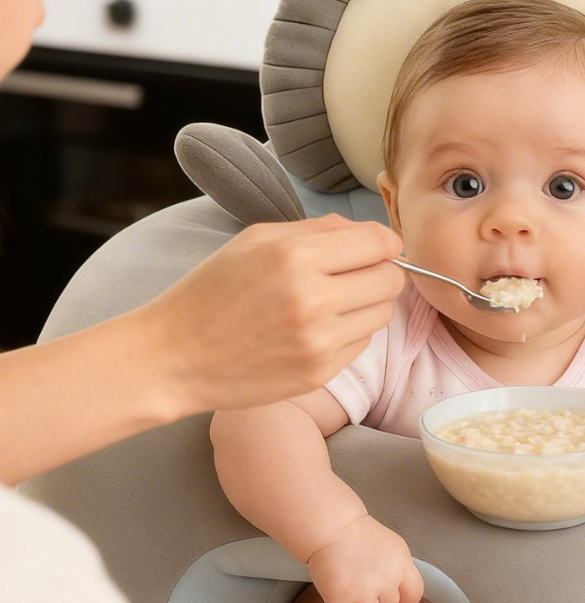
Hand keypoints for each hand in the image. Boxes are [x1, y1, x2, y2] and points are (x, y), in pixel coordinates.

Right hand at [139, 215, 403, 415]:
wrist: (174, 357)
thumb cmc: (212, 291)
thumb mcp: (256, 239)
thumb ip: (317, 229)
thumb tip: (370, 232)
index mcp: (296, 256)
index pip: (380, 243)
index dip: (385, 243)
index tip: (378, 248)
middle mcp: (314, 299)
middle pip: (391, 280)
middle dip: (381, 272)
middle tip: (356, 275)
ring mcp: (319, 341)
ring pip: (383, 313)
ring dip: (367, 304)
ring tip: (331, 303)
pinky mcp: (320, 372)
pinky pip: (362, 343)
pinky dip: (348, 333)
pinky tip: (315, 330)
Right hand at [306, 515, 423, 602]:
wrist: (333, 525)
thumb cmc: (358, 535)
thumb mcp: (392, 547)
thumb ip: (399, 569)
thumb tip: (400, 593)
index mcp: (402, 564)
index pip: (413, 596)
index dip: (400, 601)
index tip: (387, 597)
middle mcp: (388, 579)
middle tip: (359, 588)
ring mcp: (365, 589)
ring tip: (346, 594)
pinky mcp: (341, 596)